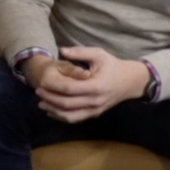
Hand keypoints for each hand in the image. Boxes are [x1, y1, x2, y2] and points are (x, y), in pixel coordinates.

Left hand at [32, 47, 149, 123]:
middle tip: (38, 92)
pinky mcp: (95, 114)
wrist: (131, 82)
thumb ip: (80, 52)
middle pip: (67, 104)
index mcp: (96, 86)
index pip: (70, 89)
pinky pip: (77, 118)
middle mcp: (95, 101)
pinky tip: (52, 111)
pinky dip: (62, 117)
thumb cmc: (113, 66)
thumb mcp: (99, 54)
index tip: (42, 83)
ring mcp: (96, 110)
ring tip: (41, 104)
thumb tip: (61, 50)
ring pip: (71, 116)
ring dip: (54, 111)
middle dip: (50, 99)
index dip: (53, 88)